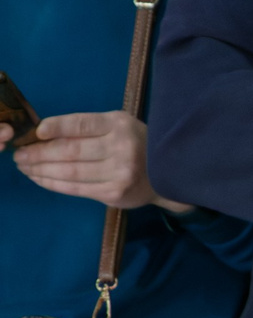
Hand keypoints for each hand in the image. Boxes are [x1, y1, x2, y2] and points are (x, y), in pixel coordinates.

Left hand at [12, 111, 192, 212]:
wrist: (167, 175)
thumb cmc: (136, 145)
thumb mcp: (119, 127)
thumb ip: (88, 130)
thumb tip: (43, 135)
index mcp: (120, 125)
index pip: (82, 124)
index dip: (55, 127)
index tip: (35, 132)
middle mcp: (121, 147)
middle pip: (70, 151)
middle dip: (38, 153)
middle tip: (19, 154)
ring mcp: (118, 172)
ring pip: (69, 172)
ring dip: (40, 170)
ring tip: (24, 167)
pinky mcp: (113, 192)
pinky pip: (75, 188)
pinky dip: (52, 183)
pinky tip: (39, 178)